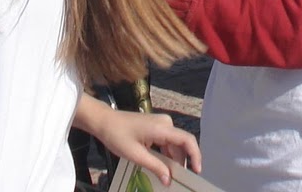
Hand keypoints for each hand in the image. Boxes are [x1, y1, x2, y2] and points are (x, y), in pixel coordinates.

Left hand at [78, 98, 200, 184]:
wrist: (104, 121)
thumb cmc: (117, 136)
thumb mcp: (135, 155)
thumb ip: (155, 166)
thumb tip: (169, 180)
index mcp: (162, 128)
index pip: (187, 140)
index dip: (195, 155)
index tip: (197, 171)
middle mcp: (165, 123)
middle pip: (181, 145)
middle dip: (182, 163)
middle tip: (180, 181)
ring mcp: (161, 124)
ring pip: (174, 145)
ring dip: (173, 161)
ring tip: (170, 177)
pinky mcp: (156, 127)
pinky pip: (167, 142)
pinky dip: (166, 155)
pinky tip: (162, 167)